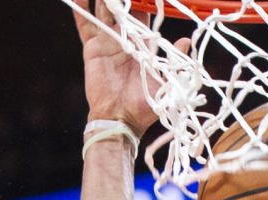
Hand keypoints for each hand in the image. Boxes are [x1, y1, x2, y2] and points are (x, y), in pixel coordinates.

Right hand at [71, 0, 173, 138]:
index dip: (143, 1)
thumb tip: (186, 40)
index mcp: (142, 45)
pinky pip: (85, 24)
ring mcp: (107, 42)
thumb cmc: (144, 107)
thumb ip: (173, 60)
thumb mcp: (165, 83)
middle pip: (122, 9)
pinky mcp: (92, 48)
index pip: (143, 16)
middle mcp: (125, 40)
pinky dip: (80, 8)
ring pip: (104, 10)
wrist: (120, 120)